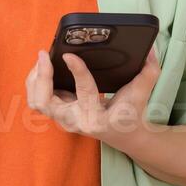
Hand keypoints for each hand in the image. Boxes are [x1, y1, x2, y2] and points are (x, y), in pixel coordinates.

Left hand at [25, 45, 161, 148]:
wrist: (122, 134)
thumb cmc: (130, 113)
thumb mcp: (142, 94)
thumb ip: (149, 72)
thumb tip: (150, 50)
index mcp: (97, 119)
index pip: (84, 93)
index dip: (77, 72)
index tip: (70, 55)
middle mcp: (75, 121)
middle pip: (46, 103)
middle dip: (42, 77)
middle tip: (44, 54)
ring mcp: (63, 120)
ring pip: (37, 101)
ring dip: (35, 79)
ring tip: (43, 58)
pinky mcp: (58, 114)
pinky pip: (38, 99)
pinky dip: (36, 82)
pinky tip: (43, 67)